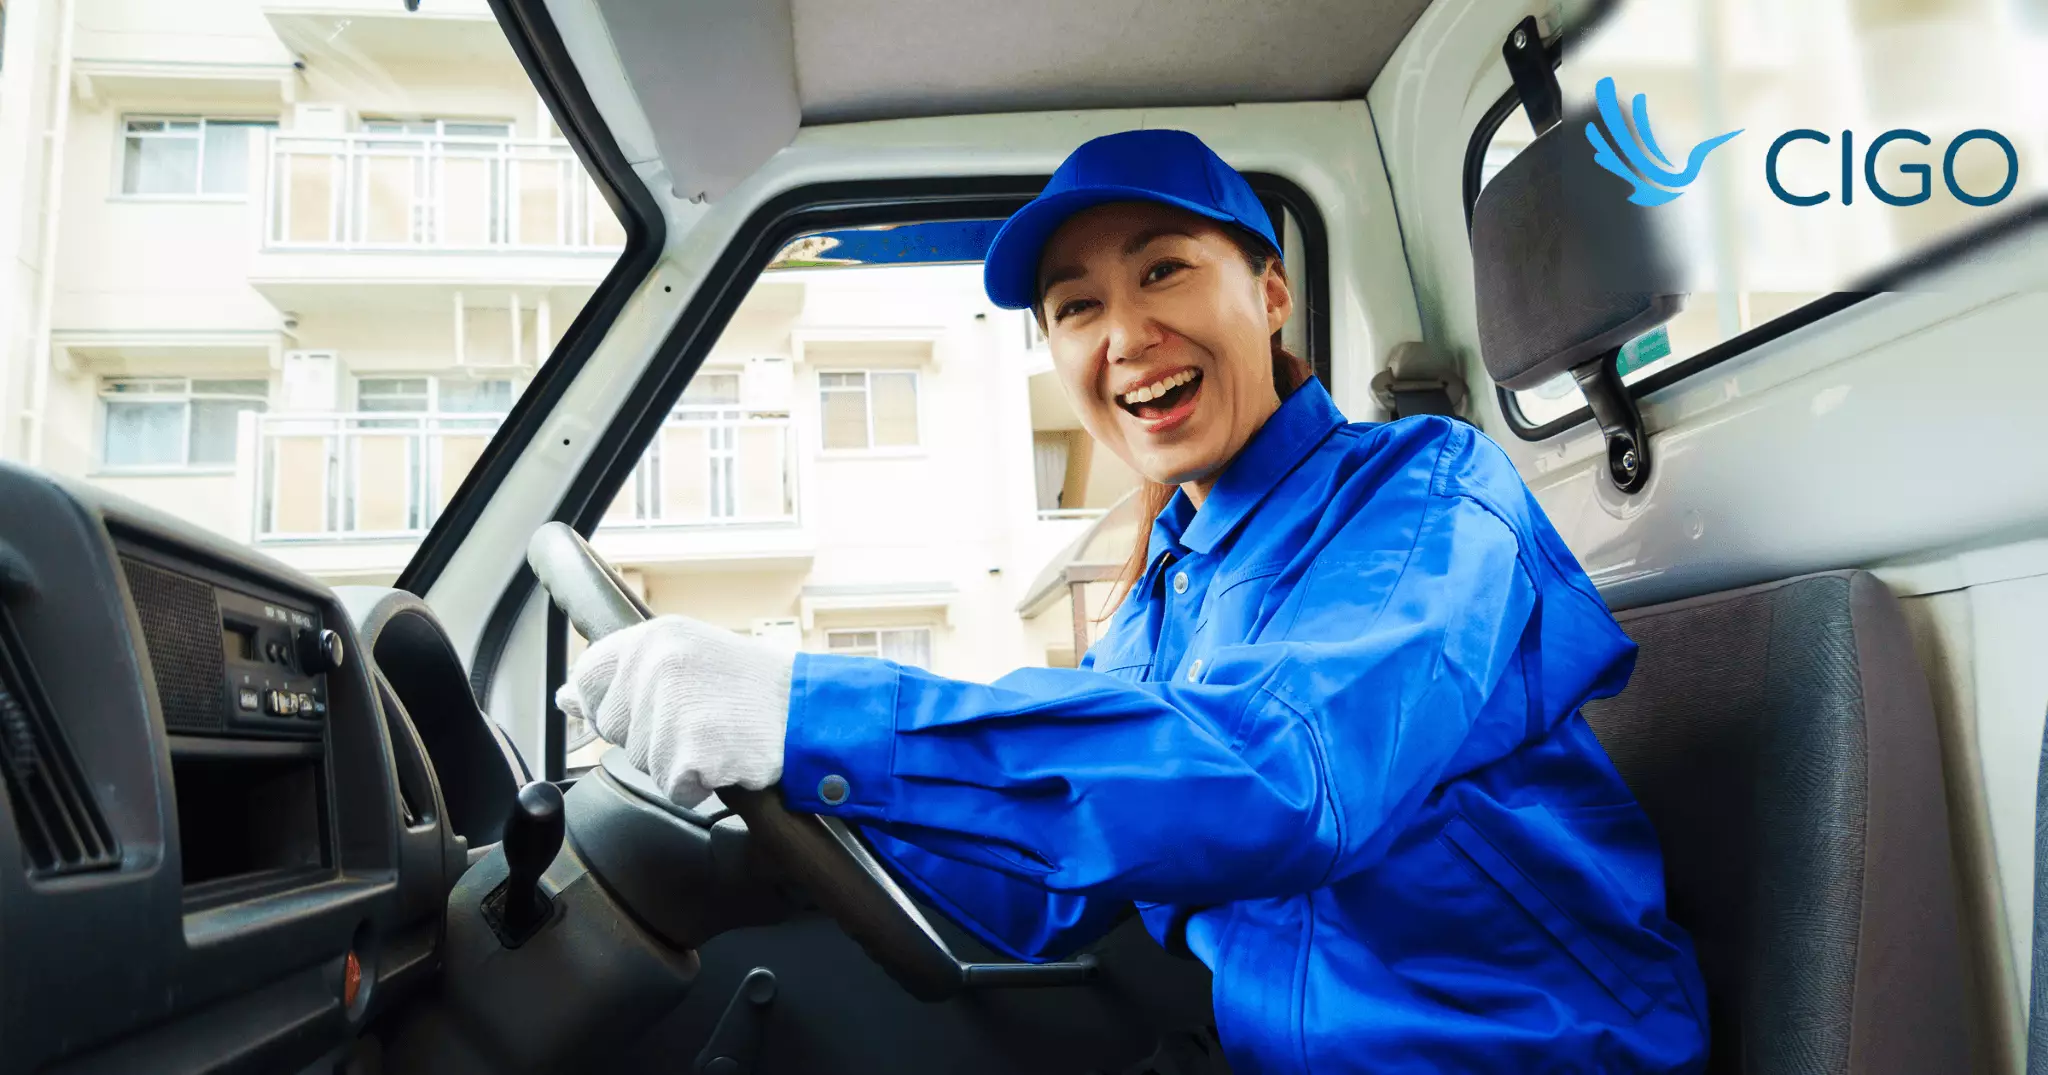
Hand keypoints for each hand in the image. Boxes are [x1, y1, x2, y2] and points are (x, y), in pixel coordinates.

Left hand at [556, 615, 794, 808]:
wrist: (810, 711)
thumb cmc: (752, 689)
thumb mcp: (686, 658)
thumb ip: (624, 674)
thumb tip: (567, 697)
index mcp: (654, 637)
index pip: (589, 676)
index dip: (609, 703)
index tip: (644, 708)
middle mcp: (657, 664)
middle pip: (611, 726)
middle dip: (648, 734)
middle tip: (699, 717)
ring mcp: (672, 707)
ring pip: (641, 761)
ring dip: (675, 761)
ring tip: (716, 734)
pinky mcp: (690, 750)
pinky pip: (672, 786)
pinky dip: (698, 784)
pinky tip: (724, 757)